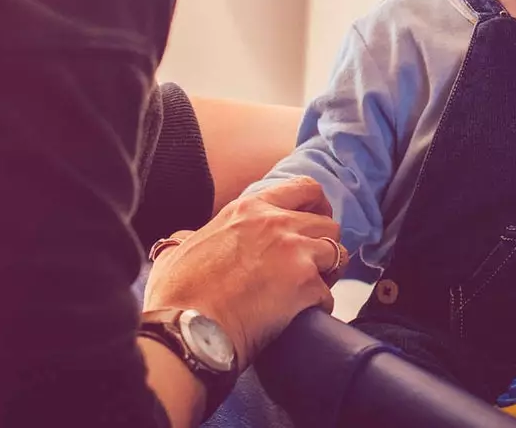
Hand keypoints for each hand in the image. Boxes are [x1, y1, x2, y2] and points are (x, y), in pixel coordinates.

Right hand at [143, 176, 346, 368]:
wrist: (185, 328)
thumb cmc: (177, 294)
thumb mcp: (177, 252)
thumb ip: (186, 239)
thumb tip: (181, 240)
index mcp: (248, 209)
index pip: (303, 188)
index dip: (316, 205)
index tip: (314, 221)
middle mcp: (276, 223)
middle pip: (328, 222)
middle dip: (324, 244)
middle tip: (313, 265)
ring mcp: (294, 252)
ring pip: (338, 253)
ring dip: (328, 273)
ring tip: (311, 290)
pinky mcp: (305, 285)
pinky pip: (329, 294)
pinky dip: (320, 306)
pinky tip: (304, 317)